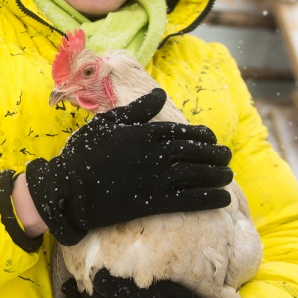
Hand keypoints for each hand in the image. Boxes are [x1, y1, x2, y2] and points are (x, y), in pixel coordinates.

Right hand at [24, 88, 232, 245]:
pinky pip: (191, 200)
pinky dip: (210, 199)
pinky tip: (224, 199)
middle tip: (226, 156)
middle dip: (215, 154)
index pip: (184, 132)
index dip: (202, 136)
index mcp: (146, 132)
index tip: (211, 139)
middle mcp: (157, 154)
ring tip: (227, 174)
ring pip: (199, 174)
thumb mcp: (108, 122)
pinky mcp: (155, 202)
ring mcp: (158, 179)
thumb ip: (137, 109)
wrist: (69, 190)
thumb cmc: (84, 153)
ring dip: (218, 175)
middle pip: (197, 152)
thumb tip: (160, 94)